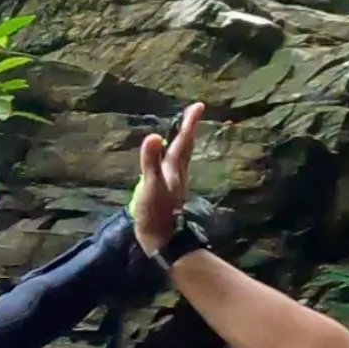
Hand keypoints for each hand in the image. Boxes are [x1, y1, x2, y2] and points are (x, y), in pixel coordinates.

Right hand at [132, 101, 203, 255]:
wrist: (162, 241)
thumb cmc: (155, 213)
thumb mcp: (150, 185)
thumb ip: (150, 161)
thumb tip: (154, 136)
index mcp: (173, 169)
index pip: (182, 142)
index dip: (189, 124)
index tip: (198, 106)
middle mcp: (177, 174)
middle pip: (185, 148)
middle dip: (188, 130)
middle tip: (192, 114)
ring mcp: (174, 185)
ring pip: (181, 158)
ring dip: (182, 144)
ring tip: (182, 133)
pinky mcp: (168, 194)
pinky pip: (173, 169)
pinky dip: (172, 158)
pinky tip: (167, 162)